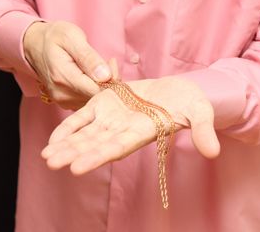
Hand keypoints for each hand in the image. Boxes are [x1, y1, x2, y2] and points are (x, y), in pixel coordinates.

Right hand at [23, 21, 112, 109]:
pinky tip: (93, 75)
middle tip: (108, 61)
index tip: (110, 62)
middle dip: (109, 81)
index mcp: (63, 78)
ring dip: (103, 85)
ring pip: (94, 100)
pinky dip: (95, 89)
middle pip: (97, 97)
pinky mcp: (66, 103)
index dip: (111, 79)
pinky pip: (87, 100)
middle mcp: (62, 94)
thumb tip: (105, 76)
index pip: (98, 90)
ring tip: (99, 66)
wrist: (34, 45)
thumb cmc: (55, 37)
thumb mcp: (72, 37)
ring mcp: (63, 101)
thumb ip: (88, 57)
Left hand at [40, 76, 219, 175]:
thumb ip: (203, 129)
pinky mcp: (105, 102)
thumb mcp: (200, 112)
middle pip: (95, 144)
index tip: (76, 168)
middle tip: (51, 163)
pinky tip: (52, 139)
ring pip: (86, 133)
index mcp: (142, 132)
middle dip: (74, 154)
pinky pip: (84, 116)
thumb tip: (213, 152)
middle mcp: (123, 129)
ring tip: (46, 156)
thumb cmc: (191, 103)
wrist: (179, 91)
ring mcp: (112, 117)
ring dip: (66, 145)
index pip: (117, 147)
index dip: (97, 157)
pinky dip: (69, 126)